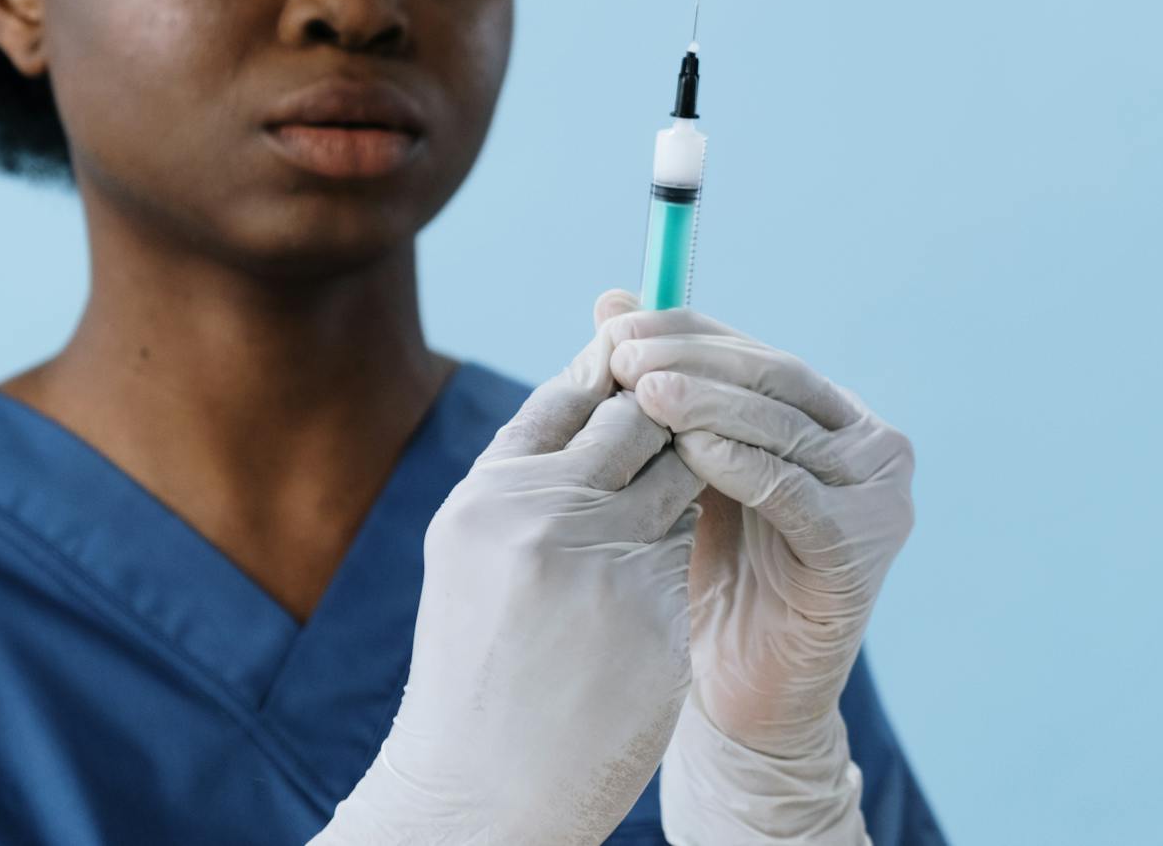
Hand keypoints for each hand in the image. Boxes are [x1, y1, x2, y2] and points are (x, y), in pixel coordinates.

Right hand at [309, 294, 703, 844]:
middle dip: (663, 421)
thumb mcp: (474, 549)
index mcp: (491, 493)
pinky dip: (676, 560)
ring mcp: (606, 565)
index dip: (611, 376)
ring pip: (682, 480)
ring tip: (641, 529)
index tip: (638, 373)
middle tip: (669, 436)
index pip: (569, 394)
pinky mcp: (657, 614)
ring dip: (678, 489)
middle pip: (641, 421)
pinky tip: (642, 599)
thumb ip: (530, 470)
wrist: (482, 787)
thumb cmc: (477, 659)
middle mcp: (545, 515)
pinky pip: (688, 552)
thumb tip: (599, 378)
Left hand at [601, 293, 915, 843]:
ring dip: (708, 403)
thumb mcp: (680, 468)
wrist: (741, 695)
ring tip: (642, 389)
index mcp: (833, 417)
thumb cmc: (705, 575)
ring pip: (782, 428)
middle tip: (622, 353)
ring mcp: (878, 495)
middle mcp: (870, 446)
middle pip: (774, 380)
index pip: (756, 354)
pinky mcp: (863, 547)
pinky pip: (793, 493)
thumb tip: (610, 298)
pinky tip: (689, 447)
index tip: (616, 323)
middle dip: (692, 361)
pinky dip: (741, 464)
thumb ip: (661, 389)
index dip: (686, 333)